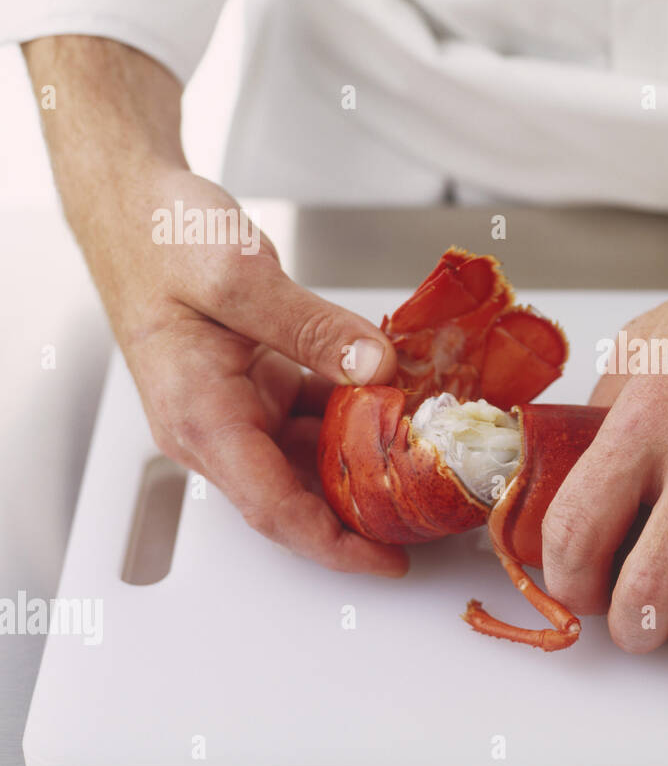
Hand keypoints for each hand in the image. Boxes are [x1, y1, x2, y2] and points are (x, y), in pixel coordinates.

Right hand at [90, 167, 408, 575]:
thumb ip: (311, 326)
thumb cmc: (159, 237)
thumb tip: (376, 367)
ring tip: (431, 464)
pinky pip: (314, 415)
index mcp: (202, 417)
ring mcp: (237, 407)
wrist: (133, 203)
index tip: (389, 561)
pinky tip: (403, 405)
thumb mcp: (239, 276)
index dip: (335, 545)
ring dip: (367, 462)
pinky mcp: (257, 383)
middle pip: (299, 494)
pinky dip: (357, 415)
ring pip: (313, 456)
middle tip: (435, 513)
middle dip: (365, 512)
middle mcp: (217, 426)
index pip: (274, 507)